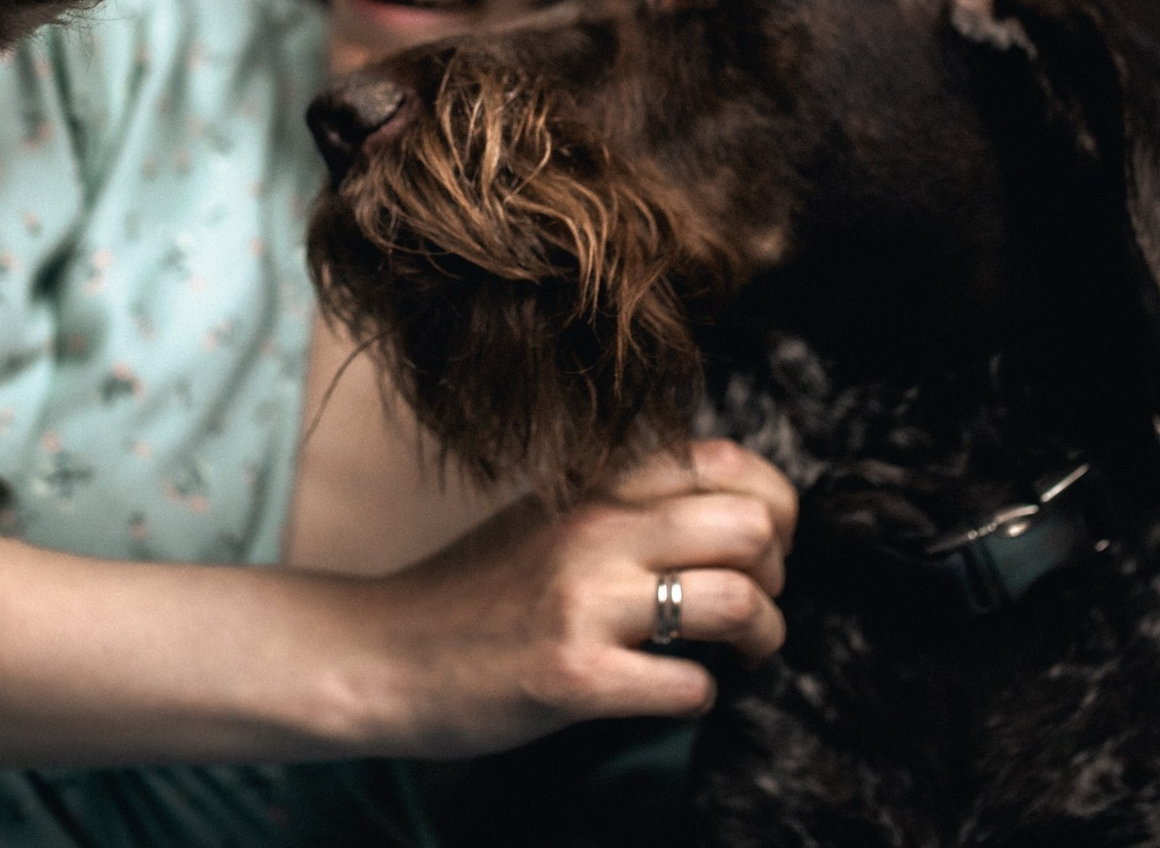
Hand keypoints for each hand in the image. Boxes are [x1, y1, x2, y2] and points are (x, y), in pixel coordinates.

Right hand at [355, 438, 794, 757]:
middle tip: (752, 606)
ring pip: (737, 602)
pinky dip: (700, 697)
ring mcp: (584, 603)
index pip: (727, 461)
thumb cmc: (475, 593)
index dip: (772, 507)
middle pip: (752, 528)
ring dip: (761, 638)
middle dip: (776, 576)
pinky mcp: (572, 676)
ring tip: (739, 655)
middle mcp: (595, 530)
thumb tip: (730, 511)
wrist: (383, 653)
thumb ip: (628, 503)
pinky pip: (688, 685)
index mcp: (595, 486)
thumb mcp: (550, 517)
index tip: (761, 548)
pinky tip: (673, 693)